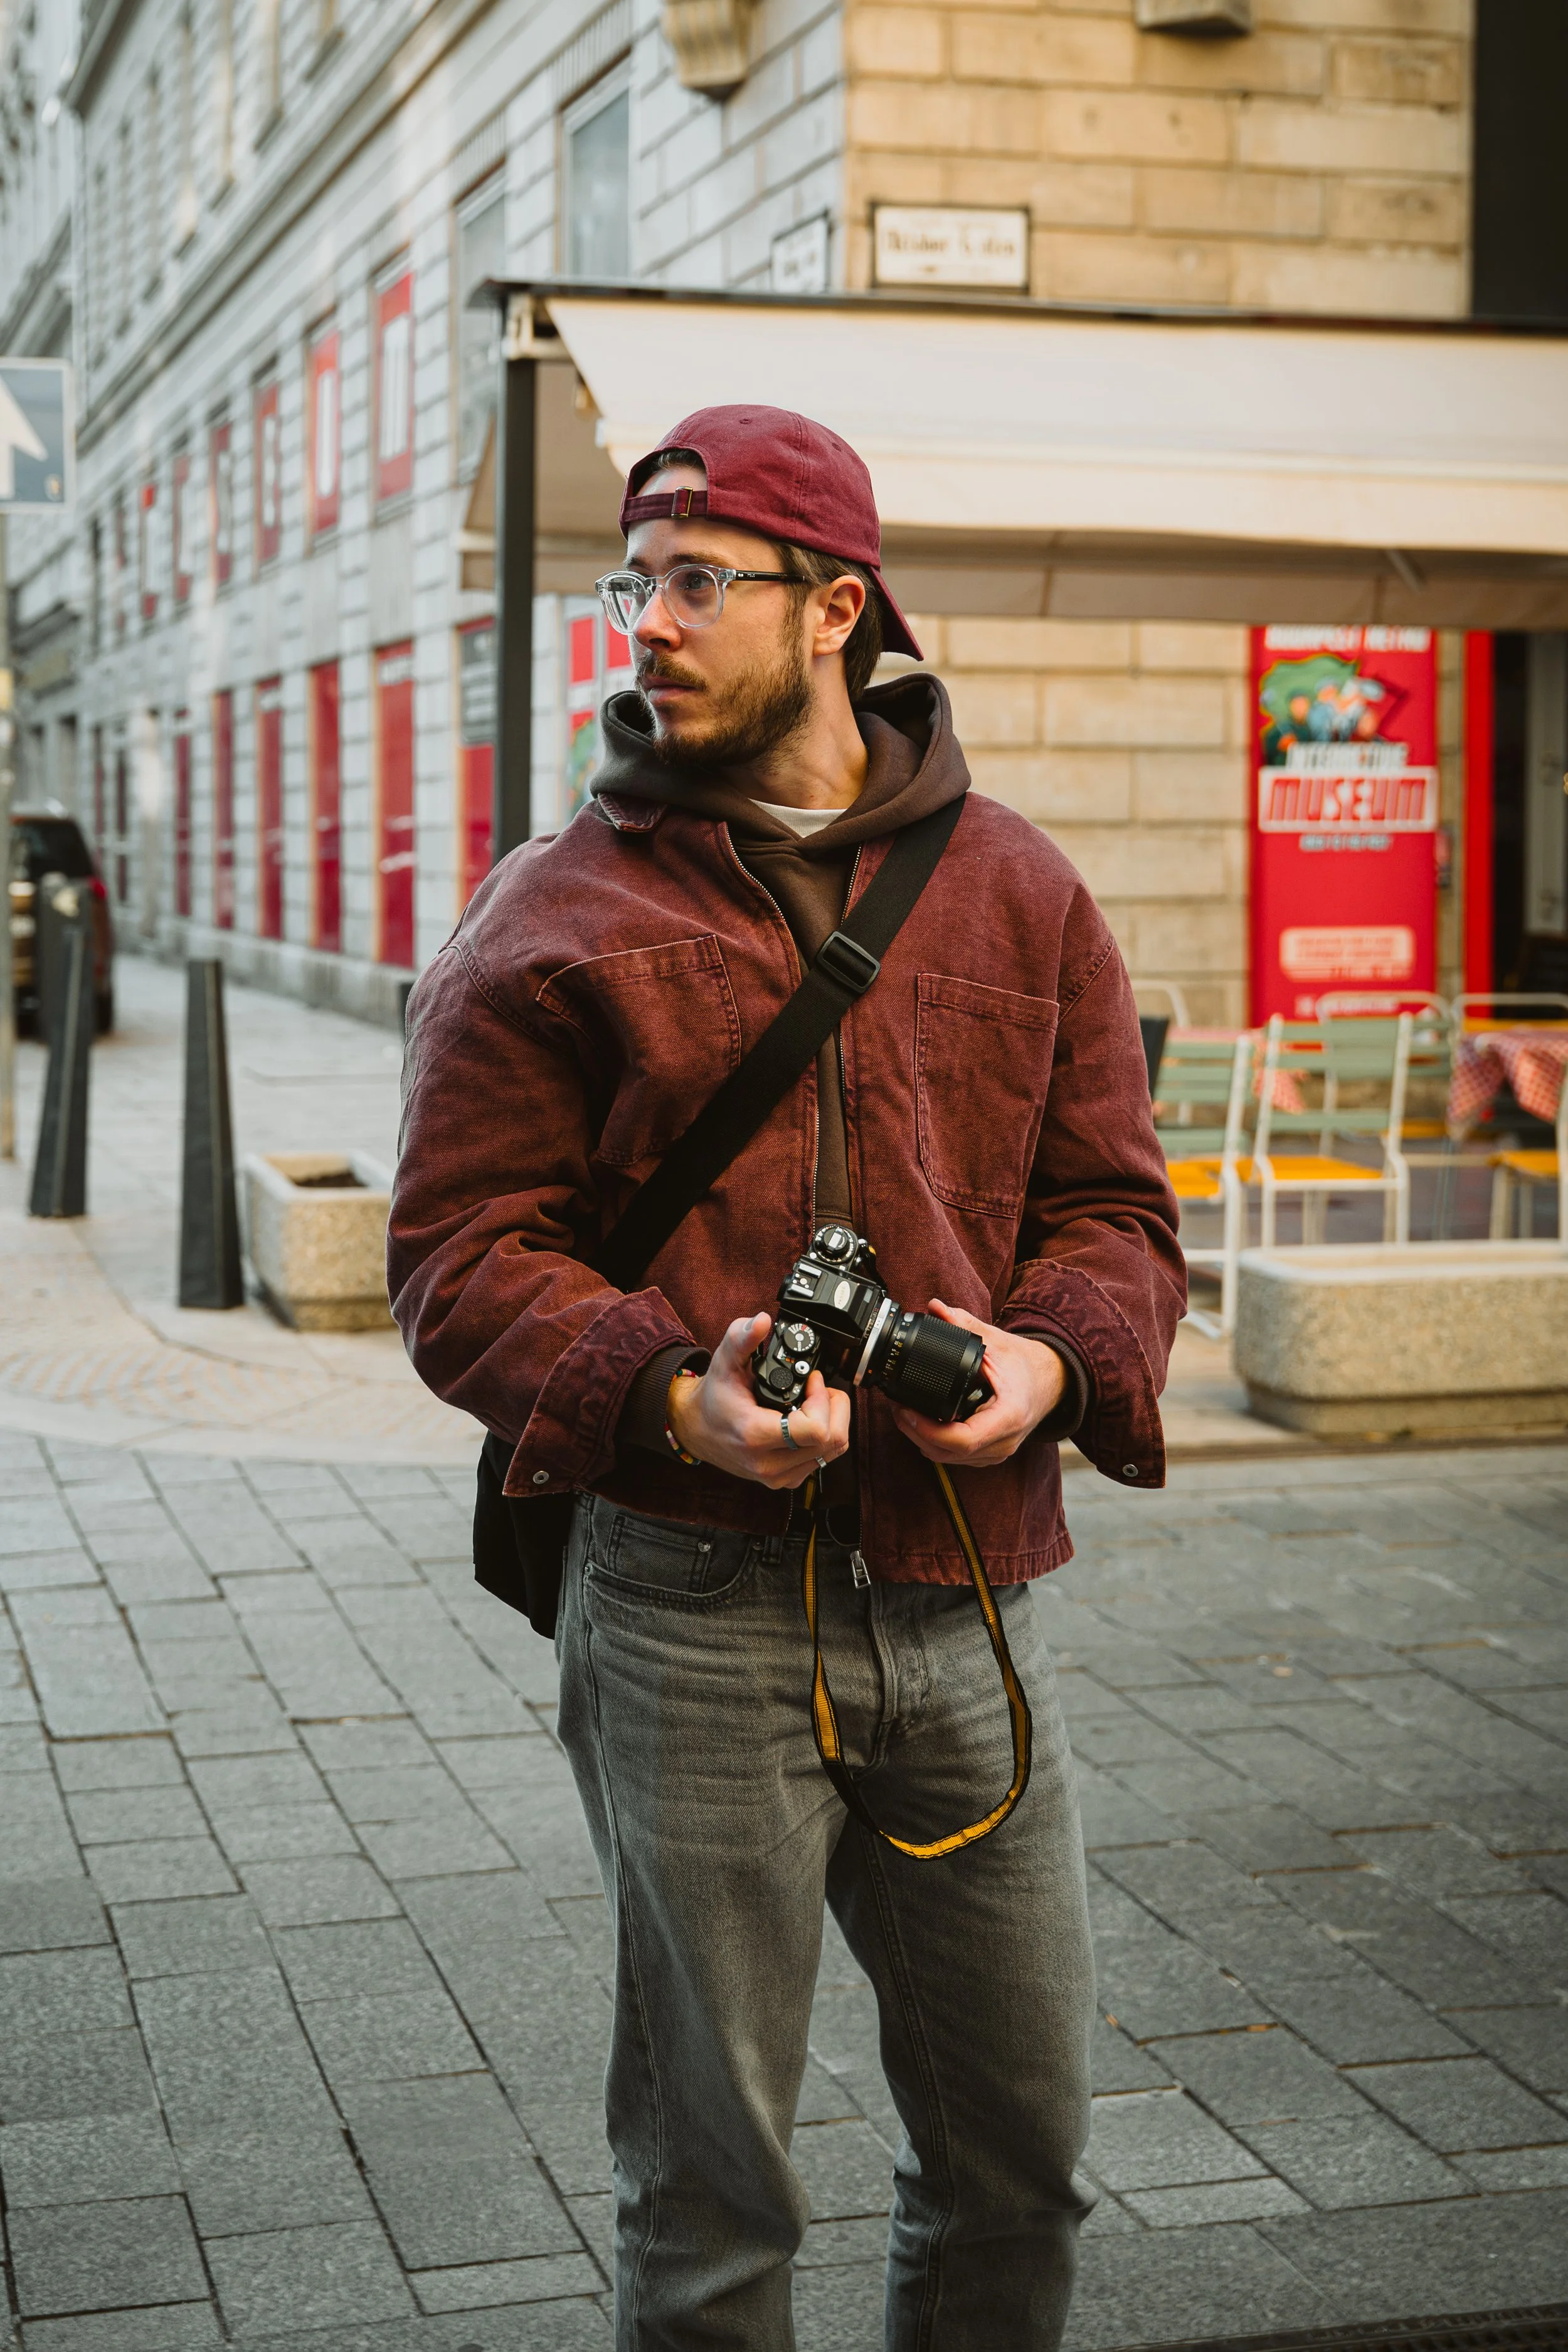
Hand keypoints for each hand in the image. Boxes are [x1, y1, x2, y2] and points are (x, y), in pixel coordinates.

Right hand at [666, 1312, 851, 1489]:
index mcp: (755, 1435)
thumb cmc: (714, 1397)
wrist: (697, 1429)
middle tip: (818, 1388)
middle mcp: (768, 1462)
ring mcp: (778, 1475)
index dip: (822, 1400)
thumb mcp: (724, 1361)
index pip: (816, 1429)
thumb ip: (743, 1337)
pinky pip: (823, 1460)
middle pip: (832, 1440)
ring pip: (833, 1451)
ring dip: (833, 1421)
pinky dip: (825, 1437)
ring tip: (814, 1401)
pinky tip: (808, 1419)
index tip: (812, 1381)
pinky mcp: (785, 1480)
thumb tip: (763, 1321)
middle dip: (834, 1407)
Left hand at [892, 1300, 1066, 1468]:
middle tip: (897, 1409)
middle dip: (916, 1434)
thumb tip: (935, 1307)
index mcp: (1008, 1416)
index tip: (908, 1410)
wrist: (1052, 1381)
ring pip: (950, 1460)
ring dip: (922, 1440)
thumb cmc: (1025, 1363)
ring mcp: (999, 1451)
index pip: (963, 1440)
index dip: (928, 1430)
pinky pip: (958, 1458)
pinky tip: (923, 1424)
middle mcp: (1005, 1441)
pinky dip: (937, 1444)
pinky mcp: (992, 1453)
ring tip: (904, 1413)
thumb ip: (964, 1323)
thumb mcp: (995, 1340)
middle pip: (950, 1454)